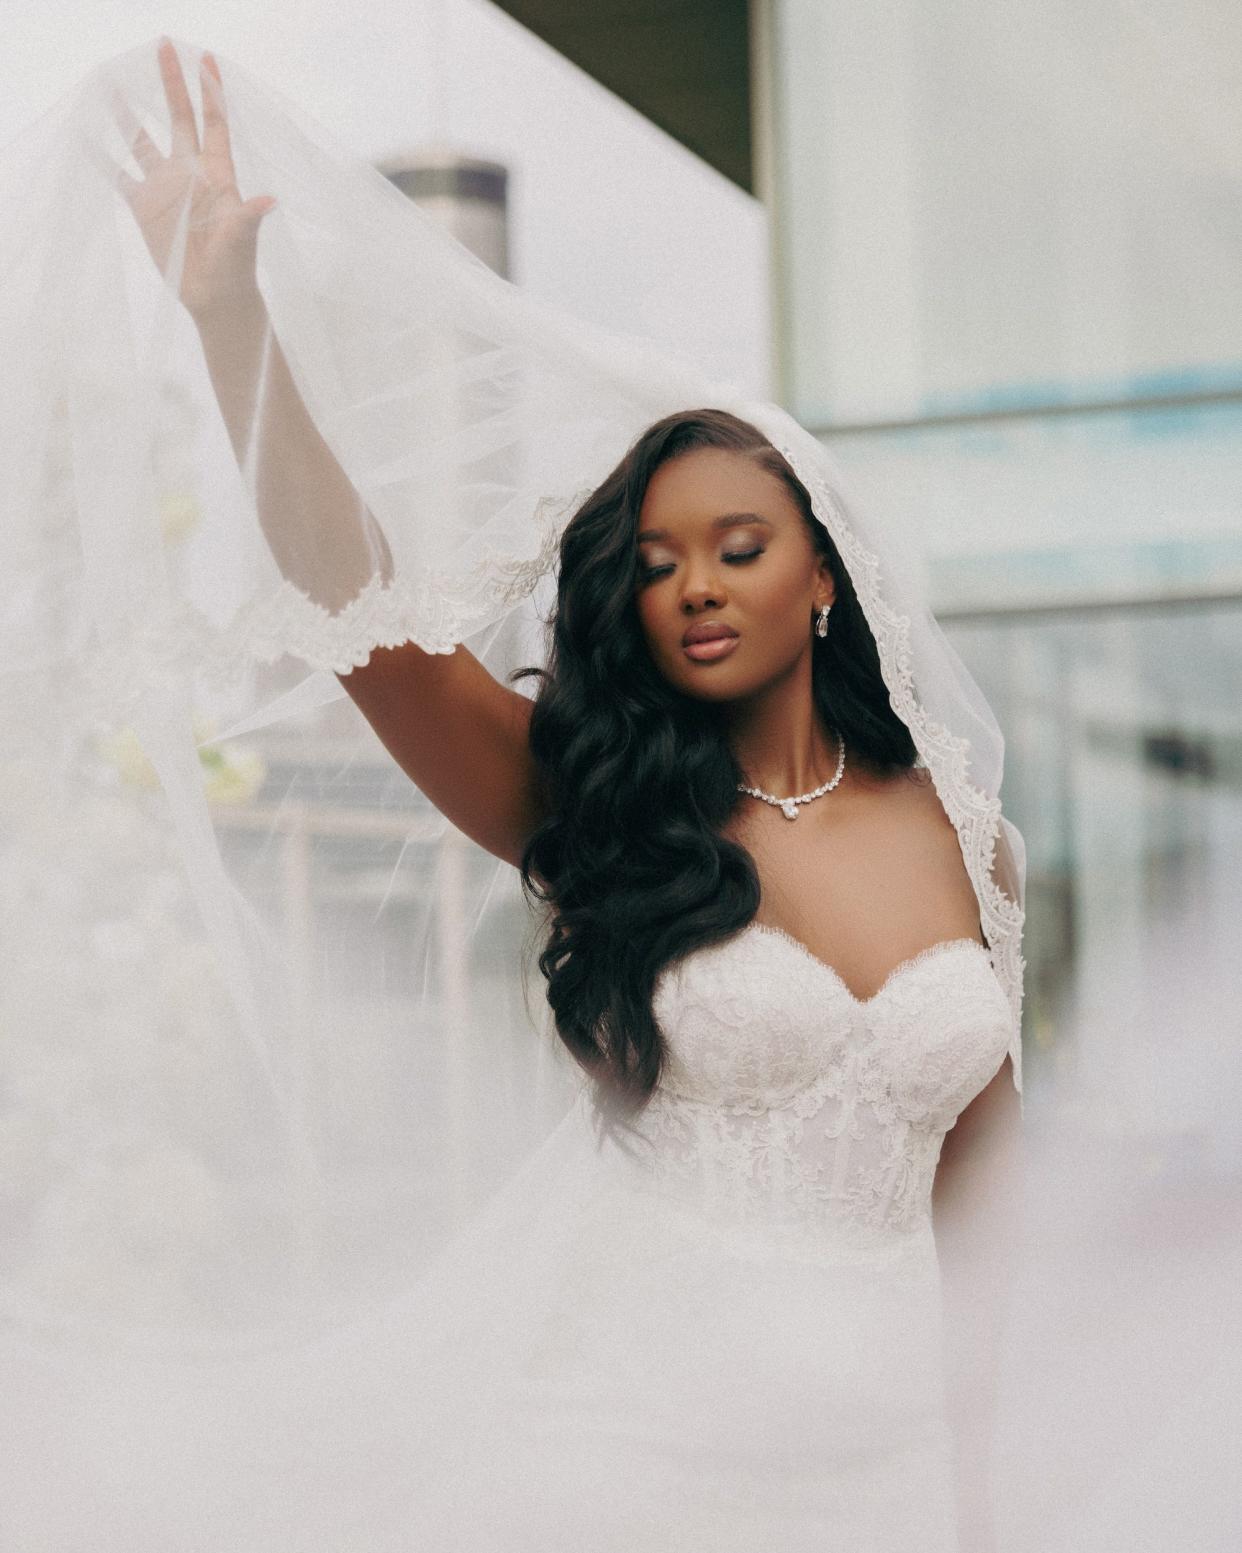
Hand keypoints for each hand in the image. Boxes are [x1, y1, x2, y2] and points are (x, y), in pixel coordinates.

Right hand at [104, 39, 275, 320]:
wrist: (216, 297)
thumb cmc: (236, 267)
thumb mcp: (242, 238)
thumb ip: (250, 216)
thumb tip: (269, 201)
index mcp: (217, 174)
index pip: (214, 124)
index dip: (211, 92)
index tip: (205, 58)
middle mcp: (189, 174)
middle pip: (179, 119)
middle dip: (171, 85)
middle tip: (162, 47)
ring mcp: (166, 189)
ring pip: (143, 142)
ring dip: (128, 116)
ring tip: (112, 86)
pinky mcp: (145, 207)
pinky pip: (120, 175)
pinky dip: (104, 157)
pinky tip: (89, 136)